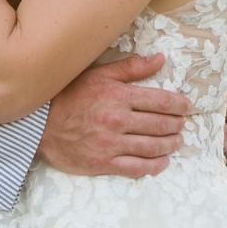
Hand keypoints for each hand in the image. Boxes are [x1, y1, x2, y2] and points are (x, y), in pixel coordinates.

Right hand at [38, 55, 192, 177]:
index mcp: (119, 96)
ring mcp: (111, 144)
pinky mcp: (103, 163)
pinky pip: (136, 168)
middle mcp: (118, 120)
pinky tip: (162, 162)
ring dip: (170, 145)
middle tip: (183, 124)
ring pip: (152, 147)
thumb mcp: (99, 74)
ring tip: (176, 141)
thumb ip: (131, 68)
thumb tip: (160, 59)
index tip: (187, 106)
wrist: (39, 124)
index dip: (179, 105)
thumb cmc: (69, 95)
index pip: (161, 101)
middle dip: (177, 125)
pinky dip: (154, 166)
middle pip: (160, 125)